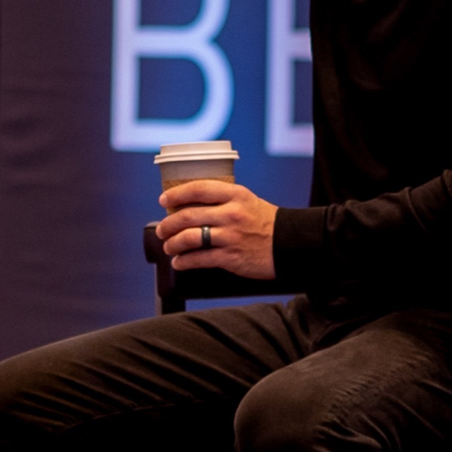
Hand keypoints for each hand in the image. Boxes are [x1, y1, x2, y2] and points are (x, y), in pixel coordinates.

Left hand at [154, 180, 278, 279]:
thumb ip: (222, 200)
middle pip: (188, 215)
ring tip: (168, 246)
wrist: (289, 244)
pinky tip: (179, 262)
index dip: (176, 194)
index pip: (198, 189)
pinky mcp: (230, 257)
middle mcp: (231, 213)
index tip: (164, 199)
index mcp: (235, 194)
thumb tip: (190, 204)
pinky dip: (184, 262)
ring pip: (189, 238)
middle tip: (162, 229)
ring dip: (172, 244)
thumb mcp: (246, 201)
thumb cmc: (265, 222)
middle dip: (168, 224)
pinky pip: (199, 259)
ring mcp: (230, 236)